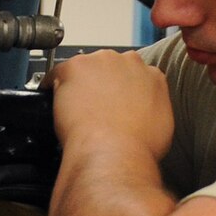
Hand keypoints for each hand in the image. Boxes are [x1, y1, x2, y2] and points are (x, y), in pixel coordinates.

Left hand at [47, 49, 175, 161]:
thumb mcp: (161, 126)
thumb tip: (142, 114)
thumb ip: (151, 110)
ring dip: (80, 84)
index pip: (134, 74)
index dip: (121, 89)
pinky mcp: (75, 67)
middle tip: (94, 107)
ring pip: (85, 68)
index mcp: (152, 76)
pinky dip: (54, 85)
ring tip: (77, 110)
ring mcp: (101, 62)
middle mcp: (128, 63)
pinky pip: (58, 72)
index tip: (114, 101)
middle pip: (109, 66)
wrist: (114, 153)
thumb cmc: (136, 147)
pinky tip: (56, 103)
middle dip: (101, 84)